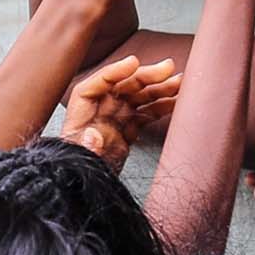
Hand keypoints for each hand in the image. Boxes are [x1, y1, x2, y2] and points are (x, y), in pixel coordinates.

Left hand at [60, 53, 180, 170]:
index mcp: (81, 115)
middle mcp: (99, 113)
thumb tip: (93, 135)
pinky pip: (145, 114)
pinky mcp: (126, 132)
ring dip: (159, 89)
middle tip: (168, 68)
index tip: (135, 63)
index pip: (97, 84)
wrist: (81, 192)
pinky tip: (175, 102)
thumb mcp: (78, 162)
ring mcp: (114, 121)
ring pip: (139, 98)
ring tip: (179, 83)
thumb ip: (85, 149)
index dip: (116, 71)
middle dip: (147, 76)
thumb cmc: (74, 173)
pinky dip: (161, 107)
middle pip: (123, 86)